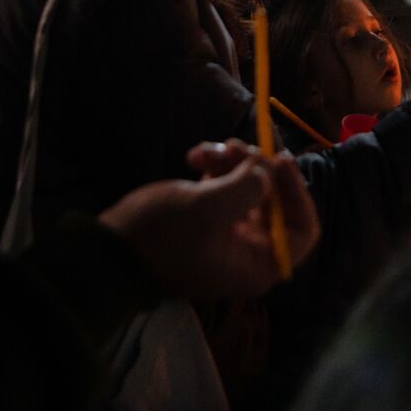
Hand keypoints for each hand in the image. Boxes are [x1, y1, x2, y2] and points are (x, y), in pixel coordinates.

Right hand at [100, 141, 319, 298]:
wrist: (106, 252)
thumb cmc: (160, 237)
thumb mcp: (208, 209)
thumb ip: (248, 187)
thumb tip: (266, 171)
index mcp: (260, 263)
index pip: (304, 230)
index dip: (296, 193)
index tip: (278, 161)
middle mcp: (250, 253)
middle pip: (276, 201)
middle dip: (256, 168)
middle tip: (234, 147)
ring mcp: (228, 235)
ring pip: (249, 187)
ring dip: (231, 162)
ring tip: (203, 151)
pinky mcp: (207, 219)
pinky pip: (225, 186)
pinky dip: (214, 168)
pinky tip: (192, 158)